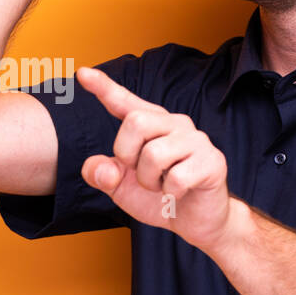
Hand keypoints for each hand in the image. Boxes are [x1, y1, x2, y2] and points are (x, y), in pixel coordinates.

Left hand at [77, 66, 233, 251]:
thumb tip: (102, 169)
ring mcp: (196, 140)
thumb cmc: (159, 196)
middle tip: (141, 174)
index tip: (83, 73)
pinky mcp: (212, 161)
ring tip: (162, 186)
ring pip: (154, 154)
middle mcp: (174, 124)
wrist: (195, 221)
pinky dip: (170, 194)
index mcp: (150, 124)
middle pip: (135, 122)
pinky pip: (176, 178)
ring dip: (149, 181)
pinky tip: (179, 193)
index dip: (103, 87)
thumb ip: (101, 174)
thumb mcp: (120, 187)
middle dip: (128, 155)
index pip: (124, 102)